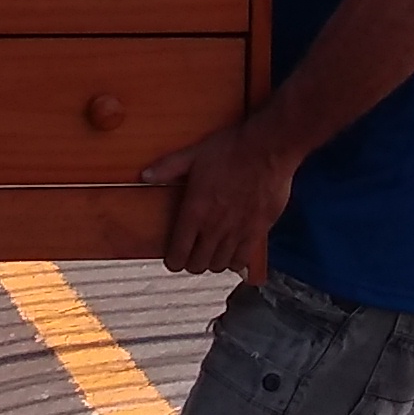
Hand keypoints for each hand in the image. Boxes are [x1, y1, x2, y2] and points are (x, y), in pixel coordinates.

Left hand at [140, 119, 293, 278]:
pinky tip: (234, 253)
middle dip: (191, 263)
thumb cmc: (231, 149)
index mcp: (195, 211)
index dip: (172, 260)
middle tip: (192, 254)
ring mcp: (237, 232)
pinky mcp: (258, 231)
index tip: (173, 258)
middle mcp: (214, 227)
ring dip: (213, 262)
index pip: (178, 253)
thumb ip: (168, 168)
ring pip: (219, 265)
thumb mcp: (193, 155)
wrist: (267, 148)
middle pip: (197, 265)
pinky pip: (243, 260)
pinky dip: (236, 261)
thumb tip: (146, 175)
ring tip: (212, 253)